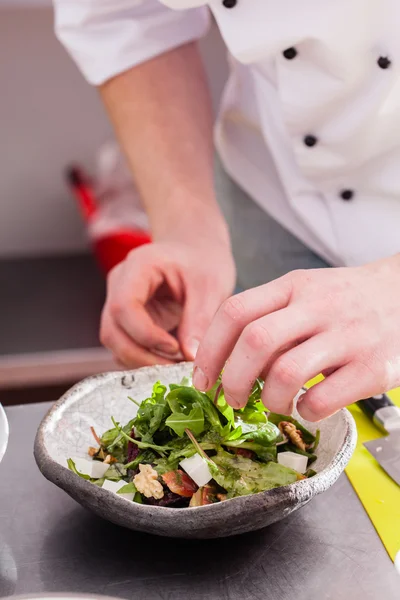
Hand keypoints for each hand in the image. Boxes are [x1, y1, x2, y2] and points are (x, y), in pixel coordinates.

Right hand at [100, 238, 234, 367]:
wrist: (196, 252)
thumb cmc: (203, 261)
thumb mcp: (210, 285)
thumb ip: (199, 319)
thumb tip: (191, 357)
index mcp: (138, 266)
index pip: (124, 307)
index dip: (145, 335)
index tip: (175, 348)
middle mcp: (120, 284)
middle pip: (112, 330)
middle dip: (142, 356)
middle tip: (176, 369)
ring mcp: (119, 302)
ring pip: (115, 343)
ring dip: (142, 361)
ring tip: (176, 366)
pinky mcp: (126, 321)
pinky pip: (125, 346)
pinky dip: (144, 359)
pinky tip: (171, 361)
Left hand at [193, 255, 399, 420]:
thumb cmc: (346, 300)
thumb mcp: (305, 292)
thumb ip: (269, 317)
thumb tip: (222, 361)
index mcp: (293, 285)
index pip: (235, 311)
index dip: (210, 350)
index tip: (203, 378)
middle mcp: (318, 306)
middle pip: (255, 343)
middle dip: (232, 380)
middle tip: (232, 399)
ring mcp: (348, 336)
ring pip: (286, 374)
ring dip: (269, 400)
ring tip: (275, 403)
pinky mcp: (373, 367)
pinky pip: (322, 400)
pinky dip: (304, 412)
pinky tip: (308, 407)